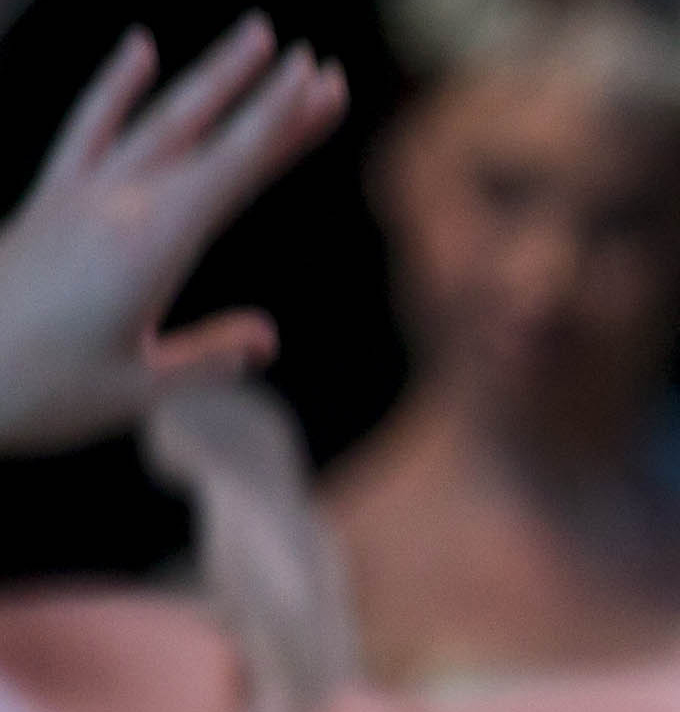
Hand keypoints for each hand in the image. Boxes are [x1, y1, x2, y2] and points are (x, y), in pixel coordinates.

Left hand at [0, 21, 342, 454]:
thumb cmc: (35, 391)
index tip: (328, 87)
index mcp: (151, 245)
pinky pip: (89, 127)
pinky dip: (114, 85)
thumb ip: (207, 358)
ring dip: (209, 75)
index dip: (286, 125)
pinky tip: (139, 47)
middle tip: (313, 58)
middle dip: (263, 92)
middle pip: (204, 132)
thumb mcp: (137, 390)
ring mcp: (78, 195)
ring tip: (253, 34)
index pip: (236, 168)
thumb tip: (264, 337)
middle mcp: (117, 205)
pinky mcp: (47, 201)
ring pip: (156, 118)